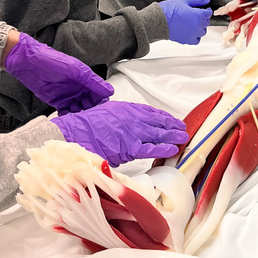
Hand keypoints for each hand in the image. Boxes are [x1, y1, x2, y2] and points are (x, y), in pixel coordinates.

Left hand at [3, 33, 112, 112]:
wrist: (29, 64)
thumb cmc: (52, 61)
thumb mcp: (75, 70)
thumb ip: (92, 81)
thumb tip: (109, 91)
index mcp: (85, 78)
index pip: (99, 93)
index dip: (101, 101)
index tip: (103, 111)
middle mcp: (78, 88)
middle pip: (90, 103)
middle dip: (91, 111)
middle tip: (91, 118)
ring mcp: (68, 96)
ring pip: (80, 109)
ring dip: (81, 115)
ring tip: (80, 120)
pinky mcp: (58, 102)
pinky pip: (67, 113)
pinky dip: (69, 117)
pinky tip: (70, 120)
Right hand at [56, 102, 188, 165]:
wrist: (74, 134)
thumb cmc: (84, 126)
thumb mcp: (103, 113)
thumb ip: (117, 119)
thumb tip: (123, 128)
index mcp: (125, 108)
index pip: (148, 111)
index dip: (161, 116)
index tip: (169, 119)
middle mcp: (132, 118)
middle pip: (157, 121)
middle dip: (171, 125)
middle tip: (181, 128)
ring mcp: (132, 132)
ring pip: (158, 134)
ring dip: (172, 135)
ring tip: (183, 137)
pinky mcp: (130, 147)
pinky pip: (152, 148)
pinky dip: (164, 148)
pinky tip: (173, 149)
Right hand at [158, 0, 212, 44]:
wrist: (158, 20)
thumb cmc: (169, 10)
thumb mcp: (184, 0)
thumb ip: (197, 0)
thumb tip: (206, 0)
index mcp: (198, 15)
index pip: (209, 13)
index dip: (207, 10)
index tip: (204, 9)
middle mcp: (198, 26)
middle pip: (206, 22)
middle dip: (203, 18)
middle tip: (196, 14)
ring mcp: (193, 34)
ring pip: (203, 31)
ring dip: (200, 27)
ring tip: (192, 22)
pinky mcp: (187, 40)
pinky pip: (197, 40)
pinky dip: (196, 36)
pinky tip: (190, 31)